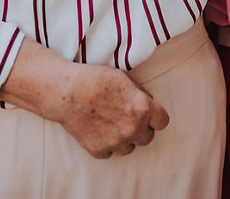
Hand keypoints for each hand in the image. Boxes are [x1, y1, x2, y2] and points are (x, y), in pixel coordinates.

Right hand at [55, 63, 169, 158]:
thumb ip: (140, 94)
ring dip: (124, 139)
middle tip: (126, 118)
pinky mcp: (99, 150)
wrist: (66, 92)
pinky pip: (110, 152)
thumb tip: (148, 102)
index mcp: (142, 108)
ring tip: (111, 124)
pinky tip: (98, 130)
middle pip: (148, 138)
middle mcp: (132, 128)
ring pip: (130, 148)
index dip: (156, 117)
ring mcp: (116, 142)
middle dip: (141, 129)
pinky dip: (106, 144)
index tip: (149, 115)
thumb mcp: (123, 78)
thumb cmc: (95, 80)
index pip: (163, 122)